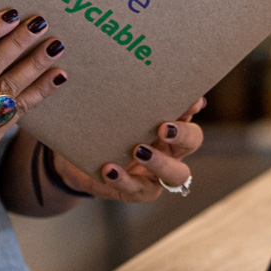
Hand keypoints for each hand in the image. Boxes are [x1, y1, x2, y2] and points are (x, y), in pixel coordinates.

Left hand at [52, 98, 205, 202]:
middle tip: (163, 128)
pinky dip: (124, 179)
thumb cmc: (103, 127)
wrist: (78, 159)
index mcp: (169, 125)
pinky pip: (137, 190)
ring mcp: (156, 174)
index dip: (193, 107)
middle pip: (193, 142)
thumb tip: (118, 78)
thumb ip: (127, 98)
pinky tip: (109, 169)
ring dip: (161, 162)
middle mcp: (170, 149)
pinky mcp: (137, 191)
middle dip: (183, 134)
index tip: (191, 99)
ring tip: (139, 151)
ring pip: (177, 174)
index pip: (189, 112)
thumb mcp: (114, 110)